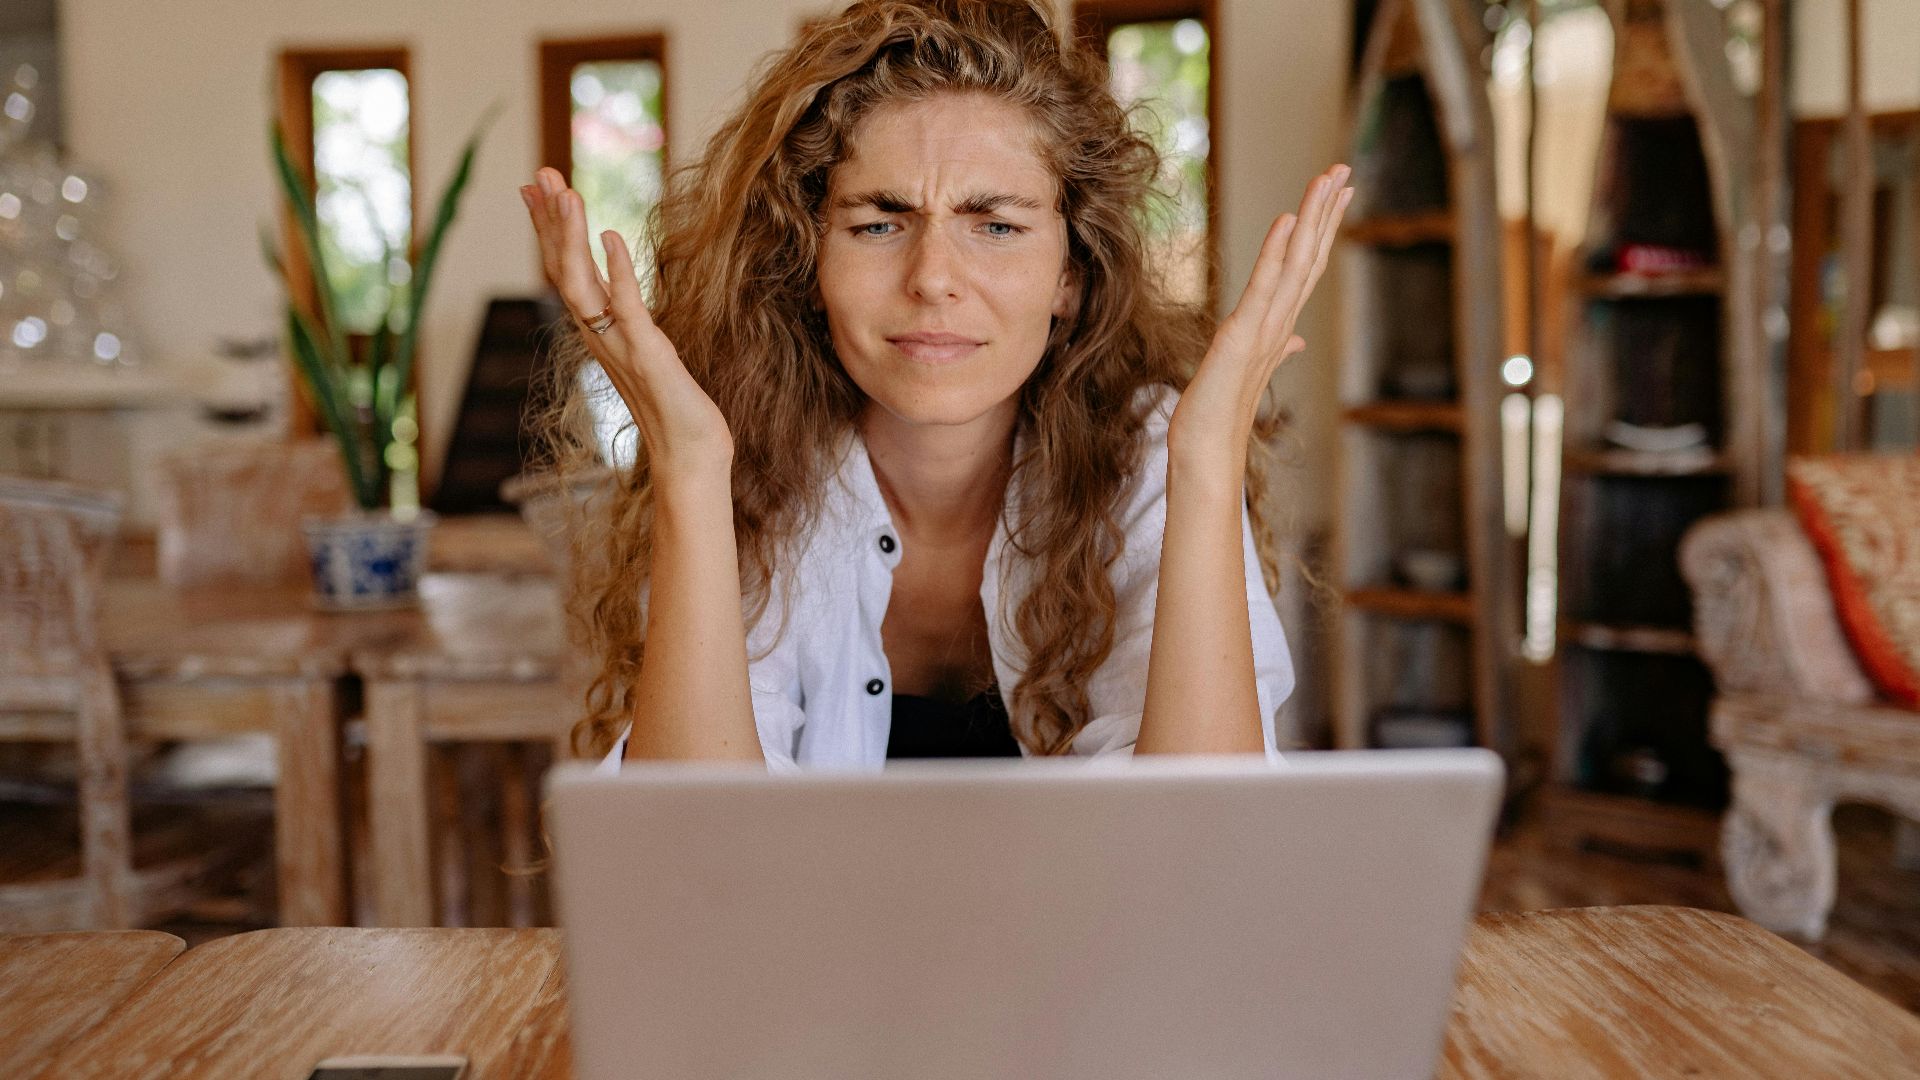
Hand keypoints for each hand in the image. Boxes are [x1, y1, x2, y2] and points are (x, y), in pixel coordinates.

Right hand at [521, 168, 732, 475]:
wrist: (689, 456)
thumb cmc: (675, 410)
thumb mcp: (647, 352)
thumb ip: (629, 321)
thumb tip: (618, 288)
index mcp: (599, 332)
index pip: (566, 270)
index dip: (550, 228)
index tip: (535, 189)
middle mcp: (600, 336)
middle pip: (562, 268)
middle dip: (550, 219)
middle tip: (538, 173)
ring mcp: (619, 345)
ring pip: (581, 282)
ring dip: (570, 236)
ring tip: (564, 192)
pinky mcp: (648, 354)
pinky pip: (626, 305)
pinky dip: (618, 269)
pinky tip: (611, 236)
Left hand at [1171, 164, 1352, 464]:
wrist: (1206, 451)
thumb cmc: (1220, 414)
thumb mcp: (1247, 370)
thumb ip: (1277, 348)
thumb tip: (1297, 341)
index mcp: (1279, 326)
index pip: (1306, 268)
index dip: (1323, 229)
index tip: (1337, 193)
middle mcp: (1280, 323)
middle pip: (1310, 257)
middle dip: (1327, 211)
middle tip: (1343, 169)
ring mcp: (1266, 329)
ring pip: (1297, 263)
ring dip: (1313, 219)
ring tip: (1326, 179)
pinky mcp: (1244, 336)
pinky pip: (1264, 286)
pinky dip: (1276, 252)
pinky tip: (1288, 220)